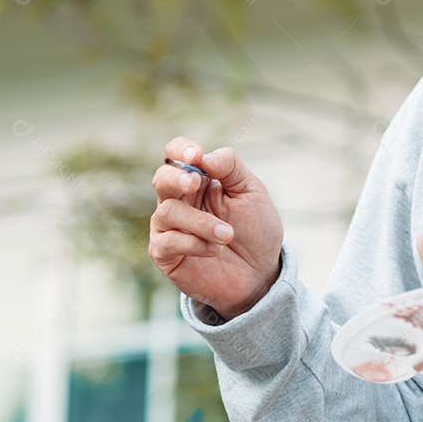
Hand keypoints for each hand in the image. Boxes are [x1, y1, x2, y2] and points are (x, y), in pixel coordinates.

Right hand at [149, 137, 283, 320]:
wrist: (260, 273)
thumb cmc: (255, 229)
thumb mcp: (252, 191)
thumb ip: (230, 167)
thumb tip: (204, 158)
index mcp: (198, 179)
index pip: (176, 154)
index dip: (181, 149)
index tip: (196, 155)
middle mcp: (179, 200)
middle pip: (161, 178)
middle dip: (176, 178)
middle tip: (196, 182)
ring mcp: (169, 227)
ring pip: (169, 212)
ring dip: (201, 222)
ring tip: (228, 235)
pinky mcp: (165, 255)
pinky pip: (168, 242)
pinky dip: (194, 243)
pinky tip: (215, 249)